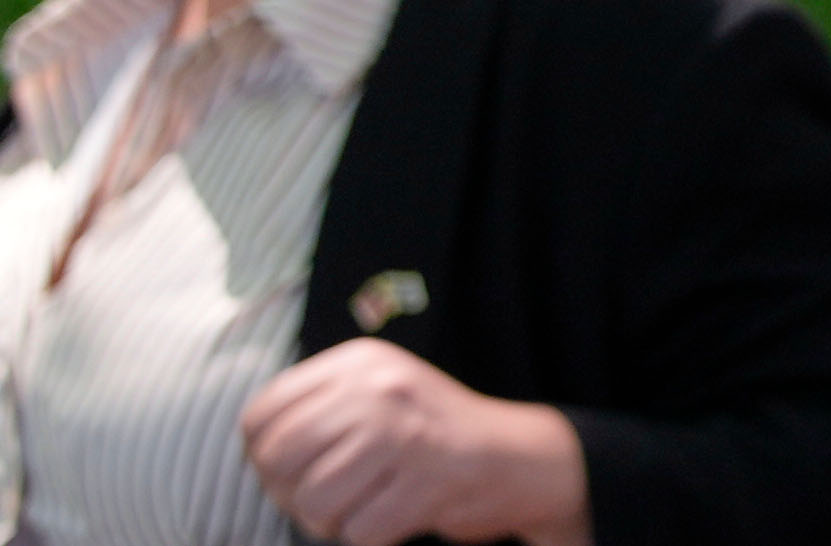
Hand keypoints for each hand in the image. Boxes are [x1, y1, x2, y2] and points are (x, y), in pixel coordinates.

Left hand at [239, 339, 591, 545]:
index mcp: (359, 362)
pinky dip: (371, 535)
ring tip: (362, 506)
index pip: (261, 415)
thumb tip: (255, 448)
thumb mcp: (375, 392)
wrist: (515, 455)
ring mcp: (406, 433)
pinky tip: (396, 513)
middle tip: (324, 498)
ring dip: (329, 522)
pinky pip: (358, 531)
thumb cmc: (427, 433)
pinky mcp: (428, 480)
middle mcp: (379, 389)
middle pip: (277, 458)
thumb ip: (318, 406)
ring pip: (312, 501)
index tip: (291, 469)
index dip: (262, 455)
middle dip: (289, 494)